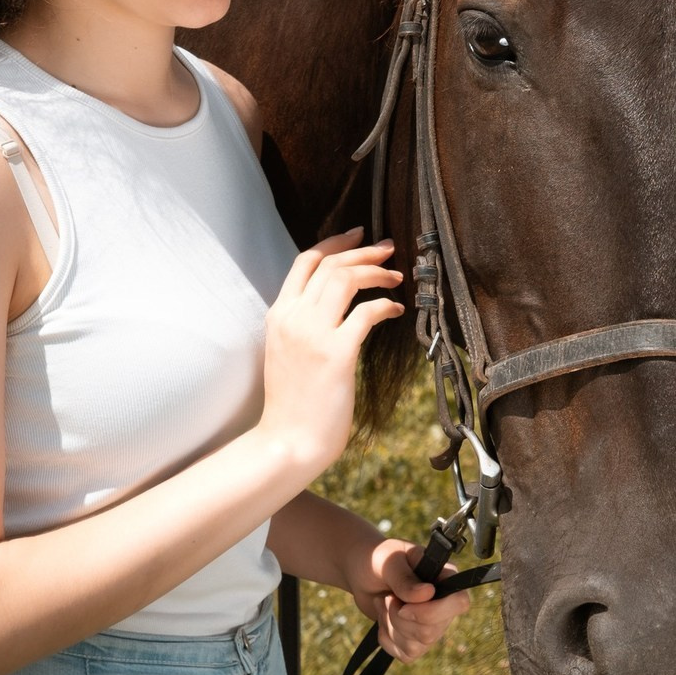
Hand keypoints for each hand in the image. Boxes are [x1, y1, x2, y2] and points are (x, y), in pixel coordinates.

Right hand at [259, 228, 402, 473]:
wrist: (287, 441)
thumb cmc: (293, 403)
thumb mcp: (287, 351)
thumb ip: (303, 324)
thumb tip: (336, 307)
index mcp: (278, 314)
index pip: (305, 261)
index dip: (334, 243)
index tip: (357, 233)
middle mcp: (293, 317)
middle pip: (331, 264)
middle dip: (363, 251)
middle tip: (388, 248)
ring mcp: (313, 334)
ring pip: (347, 279)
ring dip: (377, 272)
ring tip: (396, 277)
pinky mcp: (336, 353)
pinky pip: (366, 312)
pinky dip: (385, 304)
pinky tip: (396, 310)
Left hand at [350, 538, 471, 663]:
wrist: (361, 572)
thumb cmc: (379, 559)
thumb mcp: (389, 561)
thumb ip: (405, 578)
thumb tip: (428, 594)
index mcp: (444, 577)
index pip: (460, 602)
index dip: (435, 611)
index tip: (405, 605)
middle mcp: (443, 604)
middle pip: (433, 631)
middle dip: (400, 618)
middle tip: (387, 598)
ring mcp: (430, 624)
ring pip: (418, 645)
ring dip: (391, 625)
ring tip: (382, 602)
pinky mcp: (415, 640)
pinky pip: (406, 654)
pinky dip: (387, 638)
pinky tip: (382, 618)